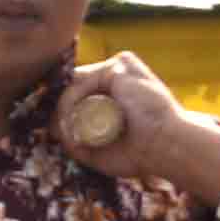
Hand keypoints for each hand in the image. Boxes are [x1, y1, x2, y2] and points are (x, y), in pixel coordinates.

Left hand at [53, 54, 219, 200]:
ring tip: (69, 133)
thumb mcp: (101, 150)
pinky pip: (81, 82)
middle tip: (59, 134)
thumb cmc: (141, 154)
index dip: (66, 112)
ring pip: (75, 85)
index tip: (59, 132)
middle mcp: (118, 76)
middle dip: (62, 110)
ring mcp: (118, 68)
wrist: (167, 148)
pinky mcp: (119, 66)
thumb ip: (77, 141)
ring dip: (65, 110)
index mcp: (119, 93)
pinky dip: (71, 102)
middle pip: (75, 87)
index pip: (81, 94)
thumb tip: (52, 128)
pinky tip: (73, 121)